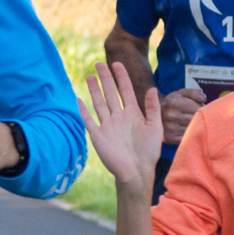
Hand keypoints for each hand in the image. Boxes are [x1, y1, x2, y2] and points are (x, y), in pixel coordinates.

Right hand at [80, 61, 162, 192]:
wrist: (137, 171)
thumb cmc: (148, 151)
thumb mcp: (155, 127)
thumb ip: (153, 108)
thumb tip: (152, 88)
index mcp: (133, 113)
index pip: (126, 90)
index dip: (121, 77)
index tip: (117, 63)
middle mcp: (119, 116)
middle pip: (110, 93)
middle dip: (105, 78)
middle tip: (99, 64)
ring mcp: (107, 125)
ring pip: (99, 102)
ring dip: (94, 89)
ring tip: (90, 76)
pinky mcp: (98, 135)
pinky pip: (89, 120)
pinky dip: (83, 110)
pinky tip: (78, 99)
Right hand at [160, 87, 205, 144]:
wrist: (153, 114)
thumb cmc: (171, 103)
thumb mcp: (181, 94)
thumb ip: (193, 93)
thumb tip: (203, 100)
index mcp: (173, 103)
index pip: (196, 109)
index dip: (201, 110)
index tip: (198, 110)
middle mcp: (170, 115)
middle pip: (194, 120)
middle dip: (198, 118)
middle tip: (195, 117)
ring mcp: (169, 128)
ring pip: (192, 129)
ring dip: (195, 127)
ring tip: (191, 124)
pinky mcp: (169, 138)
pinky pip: (187, 138)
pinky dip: (189, 136)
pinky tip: (187, 132)